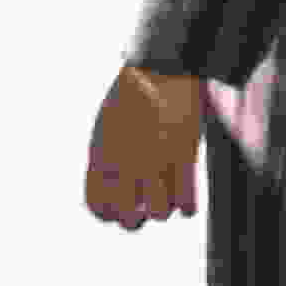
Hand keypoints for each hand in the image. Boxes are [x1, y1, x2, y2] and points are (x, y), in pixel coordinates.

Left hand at [83, 66, 205, 229]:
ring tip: (167, 201)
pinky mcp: (183, 155)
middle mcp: (125, 164)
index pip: (98, 207)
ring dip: (164, 210)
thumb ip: (104, 157)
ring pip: (159, 213)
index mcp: (101, 156)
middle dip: (136, 219)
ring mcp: (154, 161)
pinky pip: (186, 200)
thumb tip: (110, 184)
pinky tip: (187, 205)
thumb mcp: (106, 126)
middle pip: (127, 218)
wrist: (160, 66)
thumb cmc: (133, 94)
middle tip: (145, 209)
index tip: (120, 210)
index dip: (110, 215)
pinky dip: (187, 207)